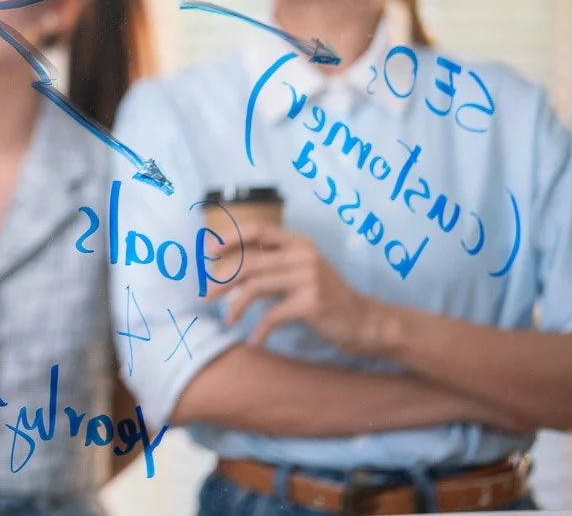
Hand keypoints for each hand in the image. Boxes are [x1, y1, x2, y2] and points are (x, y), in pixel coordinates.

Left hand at [209, 222, 389, 354]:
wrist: (365, 321)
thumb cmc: (325, 297)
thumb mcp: (299, 273)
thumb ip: (270, 268)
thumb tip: (228, 272)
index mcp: (299, 242)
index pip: (258, 229)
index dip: (230, 237)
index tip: (208, 251)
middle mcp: (303, 254)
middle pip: (249, 262)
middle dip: (222, 280)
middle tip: (206, 296)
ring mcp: (309, 277)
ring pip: (255, 286)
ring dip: (235, 305)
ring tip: (227, 320)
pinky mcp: (312, 302)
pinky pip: (272, 315)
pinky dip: (259, 330)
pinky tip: (254, 341)